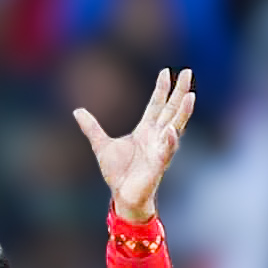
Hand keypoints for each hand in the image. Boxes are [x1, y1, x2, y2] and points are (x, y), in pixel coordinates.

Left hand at [73, 67, 194, 224]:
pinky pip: (166, 152)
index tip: (167, 71)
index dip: (162, 89)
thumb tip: (77, 111)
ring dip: (183, 112)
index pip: (156, 105)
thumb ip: (91, 127)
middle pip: (171, 110)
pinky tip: (172, 130)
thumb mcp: (101, 145)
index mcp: (145, 130)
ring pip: (175, 127)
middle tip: (188, 72)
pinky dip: (170, 141)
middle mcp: (156, 137)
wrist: (122, 196)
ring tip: (190, 96)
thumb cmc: (118, 173)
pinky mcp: (159, 165)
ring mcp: (160, 150)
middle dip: (180, 92)